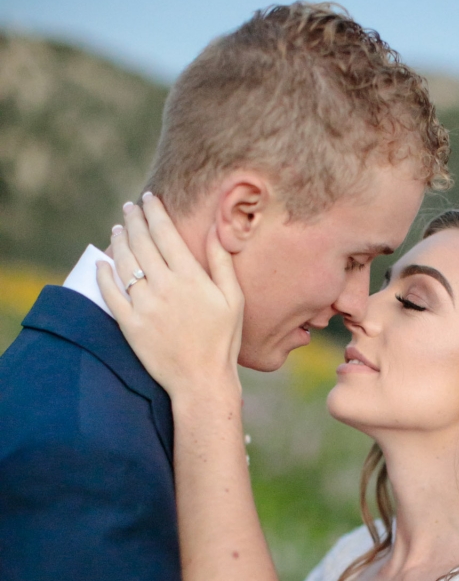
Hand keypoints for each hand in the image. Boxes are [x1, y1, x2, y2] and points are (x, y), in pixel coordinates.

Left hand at [96, 194, 243, 403]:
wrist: (202, 381)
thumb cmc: (223, 341)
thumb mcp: (233, 300)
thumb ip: (222, 262)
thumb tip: (214, 228)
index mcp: (190, 277)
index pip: (165, 233)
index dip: (155, 212)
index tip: (149, 199)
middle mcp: (164, 287)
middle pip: (142, 242)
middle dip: (135, 219)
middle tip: (130, 207)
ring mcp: (144, 305)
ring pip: (124, 262)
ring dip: (119, 240)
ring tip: (119, 228)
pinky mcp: (130, 324)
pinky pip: (110, 292)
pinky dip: (104, 274)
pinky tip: (103, 262)